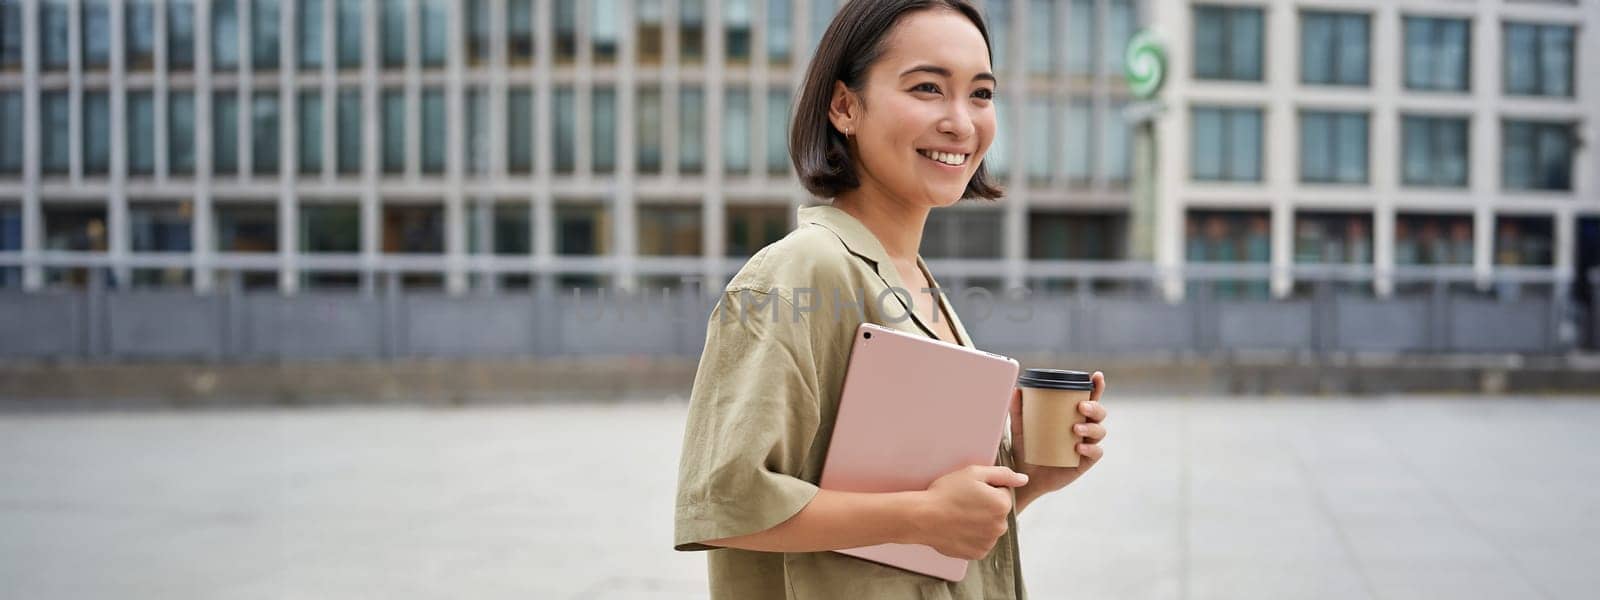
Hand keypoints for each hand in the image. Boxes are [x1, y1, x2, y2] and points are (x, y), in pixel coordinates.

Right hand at [911, 465, 1028, 559]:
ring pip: (989, 528)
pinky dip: (972, 536)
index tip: (971, 491)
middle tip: (963, 502)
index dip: (986, 489)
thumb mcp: (974, 473)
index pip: (1002, 493)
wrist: (923, 517)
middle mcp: (1000, 526)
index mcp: (1002, 505)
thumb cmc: (946, 492)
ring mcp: (989, 542)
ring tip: (959, 516)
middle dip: (985, 507)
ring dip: (979, 522)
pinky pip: (980, 542)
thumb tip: (1023, 479)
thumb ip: (1003, 474)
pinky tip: (958, 528)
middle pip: (997, 512)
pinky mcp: (977, 554)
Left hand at [1011, 371, 1107, 507]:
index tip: (1097, 376)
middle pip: (1099, 413)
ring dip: (1091, 427)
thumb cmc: (1027, 449)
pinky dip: (1090, 448)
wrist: (1025, 477)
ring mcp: (1086, 445)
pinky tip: (1079, 448)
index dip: (1097, 387)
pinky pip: (1095, 453)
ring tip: (1075, 429)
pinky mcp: (1084, 462)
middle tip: (1080, 407)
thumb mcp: (1020, 428)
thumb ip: (1018, 410)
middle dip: (1095, 407)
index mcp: (1072, 416)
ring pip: (1099, 431)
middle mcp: (1083, 429)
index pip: (1089, 398)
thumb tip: (1017, 390)